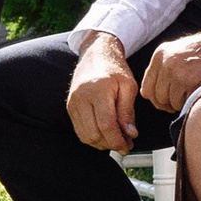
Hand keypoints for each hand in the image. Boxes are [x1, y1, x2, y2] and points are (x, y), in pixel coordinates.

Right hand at [65, 32, 138, 150]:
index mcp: (99, 90)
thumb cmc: (114, 68)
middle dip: (110, 144)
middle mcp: (82, 97)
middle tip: (124, 145)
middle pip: (94, 134)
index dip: (117, 140)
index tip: (127, 146)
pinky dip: (93, 137)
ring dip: (102, 143)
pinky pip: (80, 130)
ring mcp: (73, 103)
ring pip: (85, 136)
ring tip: (115, 139)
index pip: (106, 124)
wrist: (96, 54)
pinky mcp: (70, 107)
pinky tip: (105, 134)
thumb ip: (128, 111)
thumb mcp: (128, 86)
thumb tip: (130, 134)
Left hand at [139, 23, 200, 112]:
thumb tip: (149, 94)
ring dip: (181, 103)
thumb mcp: (179, 52)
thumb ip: (163, 69)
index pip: (146, 88)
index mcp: (161, 54)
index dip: (157, 98)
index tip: (168, 100)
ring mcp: (177, 72)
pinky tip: (200, 90)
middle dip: (169, 103)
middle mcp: (166, 62)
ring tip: (194, 91)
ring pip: (170, 103)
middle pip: (157, 98)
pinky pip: (182, 104)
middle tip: (183, 98)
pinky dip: (191, 102)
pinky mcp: (189, 82)